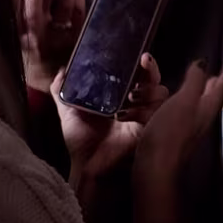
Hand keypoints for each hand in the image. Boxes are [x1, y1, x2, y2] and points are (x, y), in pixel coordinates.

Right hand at [18, 0, 84, 91]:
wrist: (52, 82)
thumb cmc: (33, 55)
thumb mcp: (19, 40)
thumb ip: (19, 15)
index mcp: (20, 38)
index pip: (14, 14)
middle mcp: (38, 39)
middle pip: (34, 13)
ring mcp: (60, 38)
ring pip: (62, 10)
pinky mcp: (78, 37)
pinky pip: (80, 13)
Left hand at [53, 52, 168, 183]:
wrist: (86, 166)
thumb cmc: (81, 141)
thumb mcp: (69, 112)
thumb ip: (64, 91)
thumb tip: (61, 71)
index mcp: (122, 95)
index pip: (140, 73)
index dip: (145, 63)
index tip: (142, 55)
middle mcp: (137, 103)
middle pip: (156, 80)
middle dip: (152, 71)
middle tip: (144, 64)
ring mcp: (145, 116)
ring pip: (161, 94)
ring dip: (148, 91)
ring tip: (130, 96)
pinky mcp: (148, 130)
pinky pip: (154, 115)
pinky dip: (141, 111)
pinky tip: (123, 116)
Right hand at [134, 58, 222, 184]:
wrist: (157, 167)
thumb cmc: (171, 133)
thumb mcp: (184, 100)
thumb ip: (194, 81)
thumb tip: (203, 64)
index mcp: (209, 105)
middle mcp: (205, 115)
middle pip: (221, 93)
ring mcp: (194, 125)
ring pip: (209, 101)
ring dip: (212, 88)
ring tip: (213, 78)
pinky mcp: (181, 132)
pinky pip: (195, 108)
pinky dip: (197, 98)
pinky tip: (190, 99)